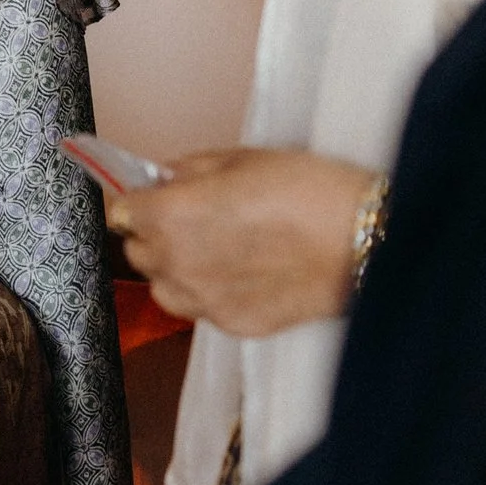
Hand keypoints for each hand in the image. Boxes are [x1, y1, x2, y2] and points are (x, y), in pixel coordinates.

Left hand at [103, 147, 372, 335]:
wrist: (365, 239)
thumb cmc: (309, 191)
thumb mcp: (242, 159)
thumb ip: (192, 169)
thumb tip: (167, 176)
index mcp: (169, 215)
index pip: (119, 212)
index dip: (135, 202)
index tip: (146, 198)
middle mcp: (177, 263)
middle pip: (138, 252)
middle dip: (154, 234)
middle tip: (188, 220)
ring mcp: (204, 301)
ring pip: (165, 288)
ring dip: (177, 270)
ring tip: (215, 251)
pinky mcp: (234, 326)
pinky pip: (204, 310)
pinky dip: (212, 294)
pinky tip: (245, 274)